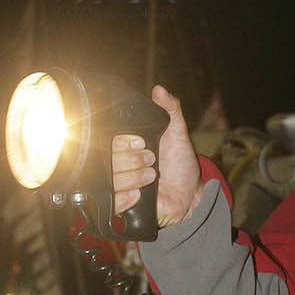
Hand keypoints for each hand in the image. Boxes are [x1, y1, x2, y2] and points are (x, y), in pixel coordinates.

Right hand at [112, 84, 203, 228]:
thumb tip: (160, 90)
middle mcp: (117, 164)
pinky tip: (140, 193)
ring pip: (109, 181)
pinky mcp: (123, 205)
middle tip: (151, 159)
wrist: (190, 192)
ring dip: (133, 177)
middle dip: (131, 159)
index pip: (107, 139)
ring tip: (152, 176)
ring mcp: (119, 185)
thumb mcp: (177, 132)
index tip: (142, 142)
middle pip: (105, 160)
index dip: (123, 141)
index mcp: (124, 145)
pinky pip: (112, 203)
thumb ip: (170, 109)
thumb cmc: (180, 162)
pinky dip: (125, 197)